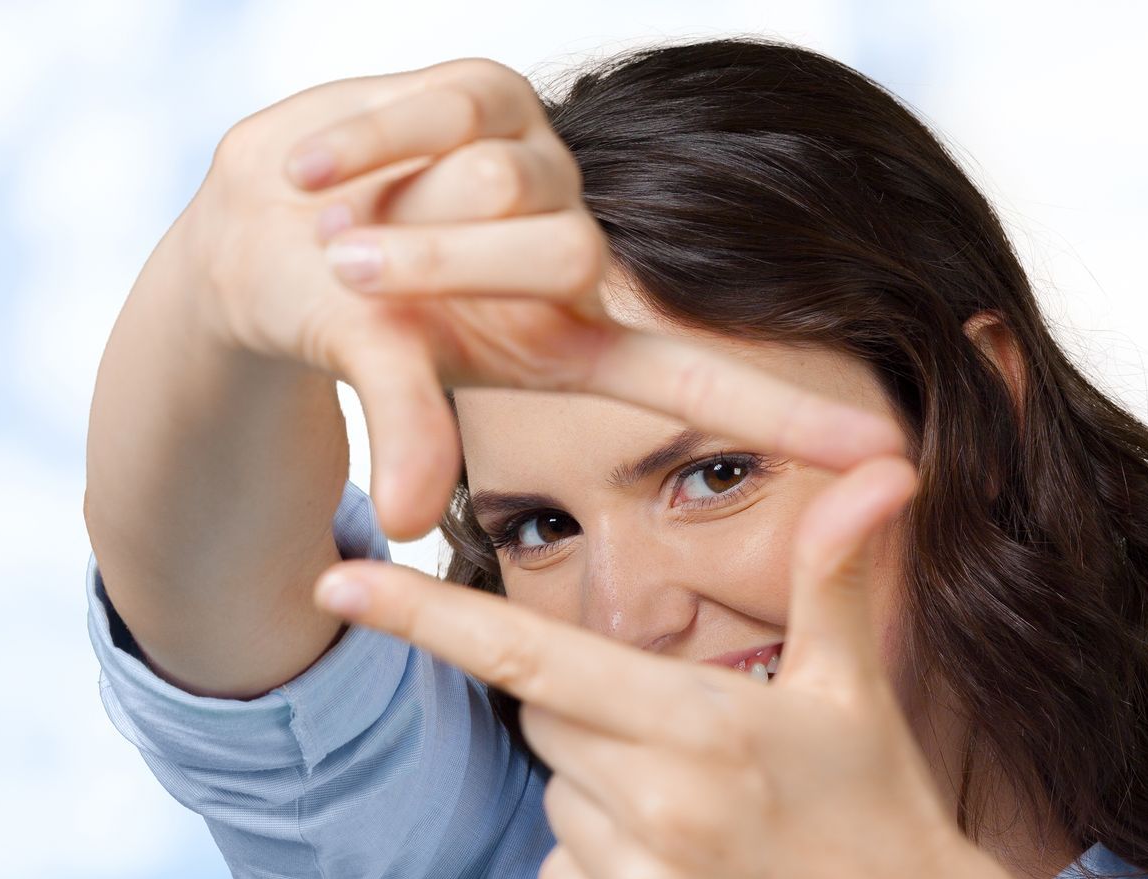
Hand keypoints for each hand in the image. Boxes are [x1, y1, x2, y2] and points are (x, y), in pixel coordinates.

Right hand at [196, 55, 904, 539]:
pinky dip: (360, 154)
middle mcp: (576, 249)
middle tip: (352, 275)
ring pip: (498, 183)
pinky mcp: (486, 91)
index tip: (887, 457)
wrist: (260, 227)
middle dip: (447, 266)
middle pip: (564, 251)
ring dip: (394, 219)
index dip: (786, 414)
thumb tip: (406, 517)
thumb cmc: (339, 319)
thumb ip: (409, 430)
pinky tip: (312, 181)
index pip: (698, 379)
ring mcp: (542, 165)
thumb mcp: (379, 373)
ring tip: (330, 239)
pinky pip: (433, 115)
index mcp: (570, 336)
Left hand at [308, 452, 1028, 878]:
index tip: (338, 582)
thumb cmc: (882, 810)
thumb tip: (884, 464)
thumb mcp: (854, 686)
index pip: (531, 656)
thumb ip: (836, 572)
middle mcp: (655, 813)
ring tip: (705, 826)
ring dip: (603, 798)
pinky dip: (603, 873)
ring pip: (557, 803)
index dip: (426, 617)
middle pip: (543, 721)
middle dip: (592, 714)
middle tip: (688, 745)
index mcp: (699, 728)